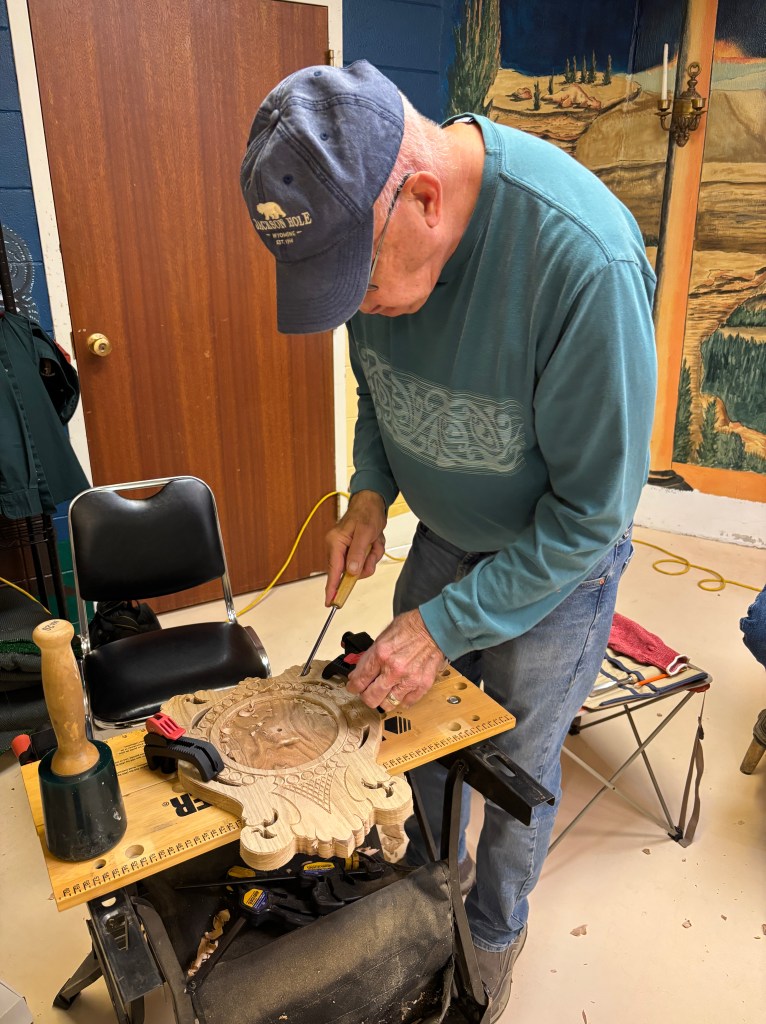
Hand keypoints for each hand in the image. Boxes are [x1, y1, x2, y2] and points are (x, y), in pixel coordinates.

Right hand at [325, 491, 386, 605]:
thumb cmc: (366, 513)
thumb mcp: (365, 534)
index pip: (333, 571)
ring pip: (361, 565)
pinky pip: (365, 559)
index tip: (331, 601)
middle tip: (372, 548)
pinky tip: (374, 540)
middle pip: (351, 570)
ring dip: (372, 555)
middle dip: (366, 562)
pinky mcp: (353, 549)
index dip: (332, 588)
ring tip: (374, 541)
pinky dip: (373, 551)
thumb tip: (350, 572)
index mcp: (335, 543)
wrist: (372, 502)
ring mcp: (345, 548)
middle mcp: (337, 546)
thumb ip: (356, 554)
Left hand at [347, 610, 446, 709]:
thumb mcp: (383, 636)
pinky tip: (400, 691)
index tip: (354, 687)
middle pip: (371, 698)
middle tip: (367, 692)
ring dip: (384, 699)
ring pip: (388, 704)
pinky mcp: (422, 684)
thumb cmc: (410, 628)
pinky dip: (402, 699)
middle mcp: (394, 669)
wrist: (434, 627)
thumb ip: (370, 656)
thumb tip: (359, 671)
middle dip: (366, 696)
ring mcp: (409, 679)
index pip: (359, 681)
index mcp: (381, 654)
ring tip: (385, 692)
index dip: (353, 687)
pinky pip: (407, 702)